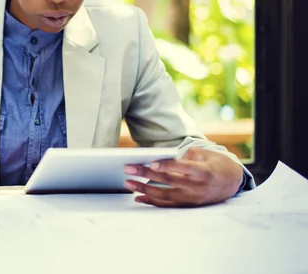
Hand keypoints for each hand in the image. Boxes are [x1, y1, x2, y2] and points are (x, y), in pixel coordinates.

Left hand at [123, 147, 243, 207]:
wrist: (232, 182)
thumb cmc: (215, 163)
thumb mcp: (205, 154)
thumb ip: (185, 155)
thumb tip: (161, 158)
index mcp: (203, 171)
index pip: (183, 168)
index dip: (167, 165)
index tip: (151, 163)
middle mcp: (197, 187)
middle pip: (168, 181)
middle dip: (146, 175)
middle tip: (128, 169)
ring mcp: (192, 198)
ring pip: (165, 195)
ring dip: (144, 190)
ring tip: (128, 183)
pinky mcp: (188, 206)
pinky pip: (167, 205)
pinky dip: (152, 202)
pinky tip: (138, 198)